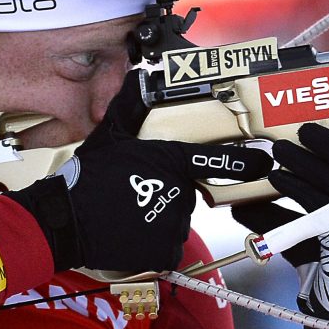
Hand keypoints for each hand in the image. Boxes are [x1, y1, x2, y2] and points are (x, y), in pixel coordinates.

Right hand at [10, 75, 269, 274]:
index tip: (263, 160)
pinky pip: (168, 247)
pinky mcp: (164, 252)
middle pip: (185, 193)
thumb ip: (129, 108)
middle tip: (134, 194)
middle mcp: (178, 192)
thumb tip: (140, 76)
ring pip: (176, 221)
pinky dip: (153, 245)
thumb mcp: (108, 136)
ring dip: (158, 219)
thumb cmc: (86, 178)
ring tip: (128, 215)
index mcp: (169, 162)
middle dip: (166, 193)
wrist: (65, 221)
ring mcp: (173, 224)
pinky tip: (130, 235)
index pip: (214, 159)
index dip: (243, 161)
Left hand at [234, 122, 328, 328]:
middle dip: (322, 146)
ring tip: (276, 154)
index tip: (317, 129)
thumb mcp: (305, 237)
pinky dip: (296, 190)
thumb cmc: (325, 273)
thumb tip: (241, 200)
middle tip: (292, 134)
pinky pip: (323, 207)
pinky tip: (275, 182)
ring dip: (303, 164)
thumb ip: (282, 216)